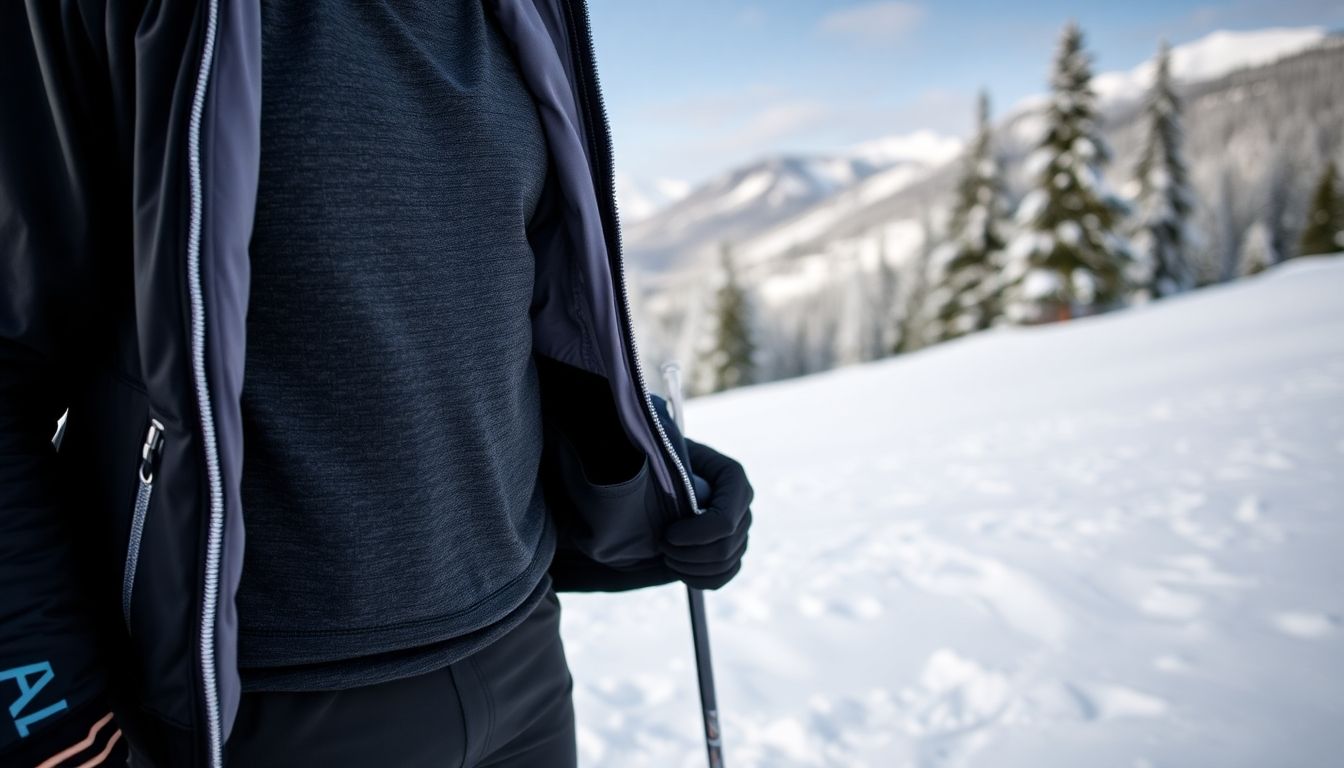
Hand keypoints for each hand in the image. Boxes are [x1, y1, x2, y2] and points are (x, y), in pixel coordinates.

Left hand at [659, 438, 752, 589]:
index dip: (696, 535)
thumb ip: (674, 472)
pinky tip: (680, 570)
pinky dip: (701, 579)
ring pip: (725, 564)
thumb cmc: (663, 461)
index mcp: (732, 477)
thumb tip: (672, 498)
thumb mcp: (667, 456)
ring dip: (690, 568)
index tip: (668, 535)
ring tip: (667, 557)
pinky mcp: (734, 548)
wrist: (665, 473)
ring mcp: (741, 528)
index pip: (724, 521)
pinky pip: (725, 575)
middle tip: (661, 546)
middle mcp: (743, 503)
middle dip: (688, 554)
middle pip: (725, 547)